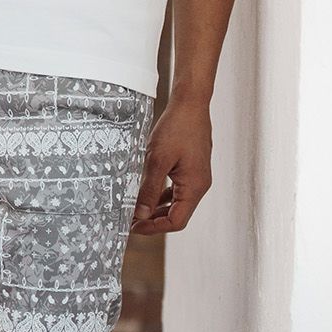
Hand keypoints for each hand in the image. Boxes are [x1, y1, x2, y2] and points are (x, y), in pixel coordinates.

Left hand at [129, 94, 210, 235]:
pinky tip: (147, 193)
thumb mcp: (157, 160)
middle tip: (131, 220)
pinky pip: (178, 189)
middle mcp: (199, 185)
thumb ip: (149, 189)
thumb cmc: (177, 127)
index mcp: (195, 187)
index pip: (176, 221)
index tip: (134, 226)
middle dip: (154, 220)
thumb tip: (141, 214)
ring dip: (157, 208)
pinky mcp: (192, 169)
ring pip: (177, 203)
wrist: (191, 104)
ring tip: (136, 209)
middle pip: (177, 215)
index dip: (154, 227)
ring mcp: (197, 177)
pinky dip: (163, 195)